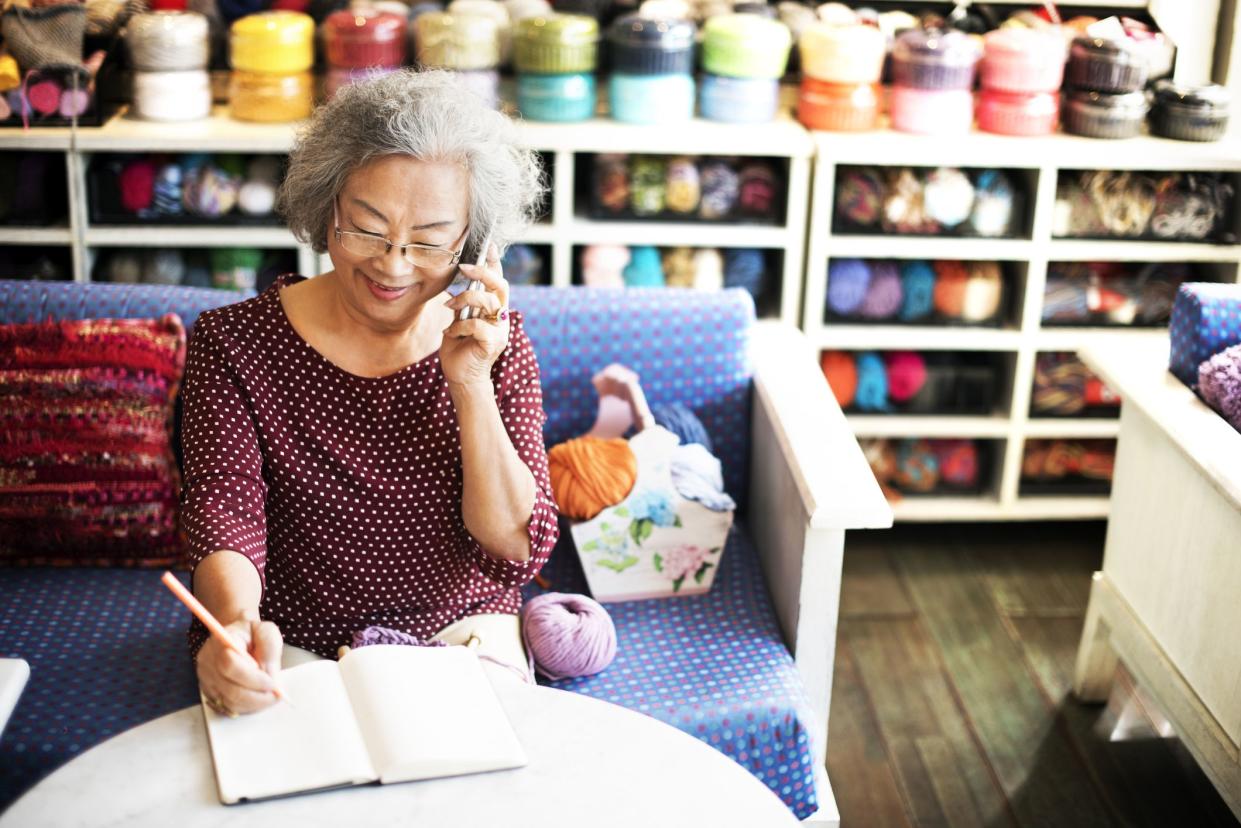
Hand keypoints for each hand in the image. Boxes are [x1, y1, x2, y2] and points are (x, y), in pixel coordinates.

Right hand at [195, 614, 283, 715]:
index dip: (253, 679)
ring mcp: (205, 678)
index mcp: (221, 641)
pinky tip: (257, 697)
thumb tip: (271, 678)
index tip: (273, 683)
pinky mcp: (208, 691)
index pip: (231, 665)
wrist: (238, 636)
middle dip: (257, 696)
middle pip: (230, 689)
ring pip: (230, 702)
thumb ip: (270, 651)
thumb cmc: (253, 634)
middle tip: (276, 695)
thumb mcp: (267, 632)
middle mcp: (208, 661)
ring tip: (269, 695)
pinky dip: (246, 706)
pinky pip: (227, 707)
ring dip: (254, 703)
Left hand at [441, 243, 510, 388]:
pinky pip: (477, 325)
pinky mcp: (493, 343)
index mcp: (494, 310)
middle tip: (463, 267)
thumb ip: (462, 305)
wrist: (461, 377)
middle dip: (483, 272)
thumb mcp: (458, 320)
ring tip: (449, 308)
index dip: (495, 263)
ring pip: (488, 302)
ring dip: (464, 300)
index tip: (489, 246)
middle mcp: (501, 318)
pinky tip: (451, 333)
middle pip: (501, 286)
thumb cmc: (459, 349)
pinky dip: (460, 326)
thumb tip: (454, 286)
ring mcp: (500, 331)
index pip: (498, 282)